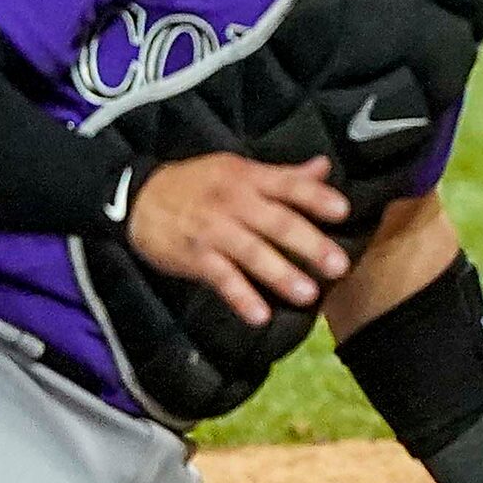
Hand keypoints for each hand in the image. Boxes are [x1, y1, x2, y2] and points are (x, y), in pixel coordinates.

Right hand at [126, 153, 351, 326]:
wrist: (138, 196)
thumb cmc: (198, 184)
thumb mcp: (238, 170)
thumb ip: (283, 175)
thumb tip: (324, 167)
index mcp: (249, 178)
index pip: (288, 186)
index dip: (315, 198)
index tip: (343, 212)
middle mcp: (234, 203)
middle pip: (276, 223)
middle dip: (309, 244)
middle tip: (339, 266)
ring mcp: (214, 231)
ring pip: (252, 253)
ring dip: (280, 274)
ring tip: (308, 295)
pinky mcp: (195, 257)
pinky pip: (221, 278)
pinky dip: (240, 297)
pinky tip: (260, 315)